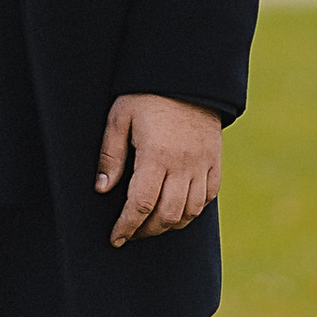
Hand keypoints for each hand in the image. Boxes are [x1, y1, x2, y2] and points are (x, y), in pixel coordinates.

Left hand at [96, 94, 223, 244]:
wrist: (187, 77)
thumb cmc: (146, 95)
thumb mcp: (120, 117)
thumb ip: (110, 155)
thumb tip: (102, 190)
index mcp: (157, 156)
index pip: (141, 205)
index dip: (127, 227)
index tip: (115, 239)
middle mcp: (183, 165)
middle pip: (167, 216)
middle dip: (146, 231)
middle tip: (130, 233)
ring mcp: (203, 165)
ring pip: (190, 212)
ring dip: (168, 225)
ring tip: (150, 225)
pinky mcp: (215, 162)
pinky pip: (208, 198)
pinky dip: (192, 212)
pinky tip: (176, 211)